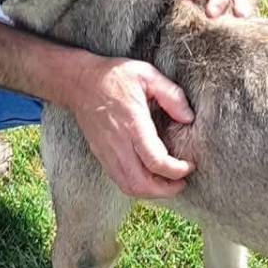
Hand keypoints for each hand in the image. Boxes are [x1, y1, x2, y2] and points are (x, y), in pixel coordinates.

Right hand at [71, 55, 194, 198]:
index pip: (155, 160)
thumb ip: (171, 95)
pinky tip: (149, 177)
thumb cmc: (114, 77)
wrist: (79, 82)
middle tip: (181, 181)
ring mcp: (107, 152)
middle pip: (141, 183)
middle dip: (165, 190)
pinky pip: (119, 181)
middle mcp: (118, 143)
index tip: (188, 166)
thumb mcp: (147, 75)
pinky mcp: (101, 155)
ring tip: (168, 183)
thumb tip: (188, 118)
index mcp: (132, 124)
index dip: (176, 170)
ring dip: (151, 192)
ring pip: (129, 187)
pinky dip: (137, 186)